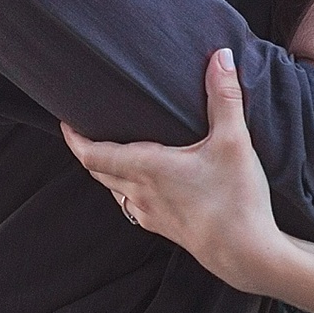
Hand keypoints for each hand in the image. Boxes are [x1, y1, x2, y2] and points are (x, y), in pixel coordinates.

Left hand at [61, 49, 284, 295]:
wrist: (249, 256)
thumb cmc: (237, 200)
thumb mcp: (233, 142)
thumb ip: (224, 97)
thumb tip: (220, 56)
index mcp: (146, 168)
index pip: (92, 154)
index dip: (73, 138)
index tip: (64, 121)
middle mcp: (140, 193)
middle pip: (98, 171)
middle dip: (88, 149)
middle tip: (85, 128)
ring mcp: (151, 214)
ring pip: (115, 190)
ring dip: (107, 171)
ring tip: (112, 150)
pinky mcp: (166, 229)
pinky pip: (133, 206)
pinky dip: (128, 189)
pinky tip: (145, 183)